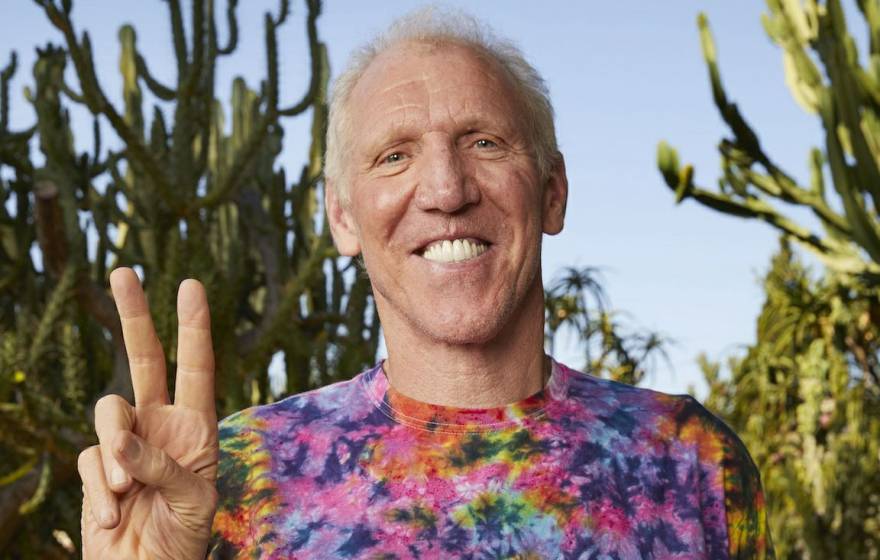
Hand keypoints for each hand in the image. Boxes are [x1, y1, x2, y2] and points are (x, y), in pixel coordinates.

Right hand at [78, 268, 218, 559]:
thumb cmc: (185, 534)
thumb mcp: (194, 498)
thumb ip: (164, 465)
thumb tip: (122, 441)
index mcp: (196, 424)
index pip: (196, 367)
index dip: (194, 326)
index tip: (191, 286)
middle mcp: (160, 423)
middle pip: (144, 359)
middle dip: (135, 315)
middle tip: (123, 271)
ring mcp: (125, 441)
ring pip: (108, 411)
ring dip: (116, 451)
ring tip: (128, 491)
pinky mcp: (95, 465)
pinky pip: (88, 458)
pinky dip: (99, 487)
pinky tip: (114, 515)